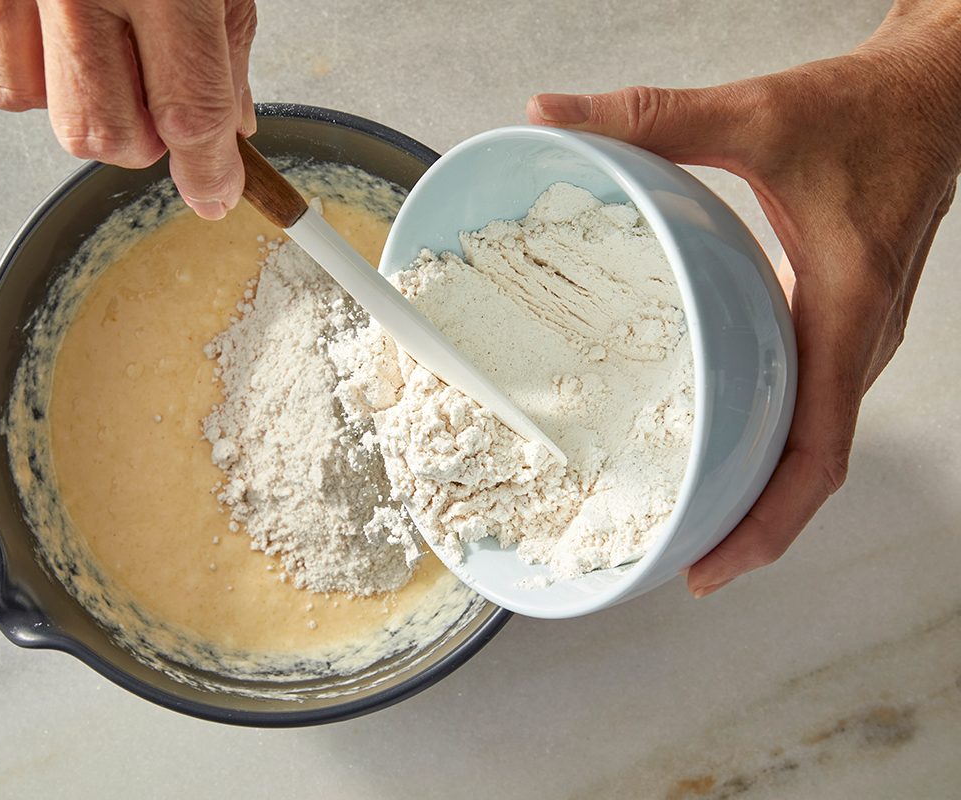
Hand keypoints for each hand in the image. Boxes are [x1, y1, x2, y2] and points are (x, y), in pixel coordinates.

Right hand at [0, 0, 257, 218]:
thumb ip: (225, 49)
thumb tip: (228, 134)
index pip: (189, 115)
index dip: (209, 171)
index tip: (216, 196)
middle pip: (99, 132)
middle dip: (136, 138)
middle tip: (151, 98)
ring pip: (19, 100)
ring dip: (61, 93)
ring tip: (86, 42)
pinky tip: (28, 14)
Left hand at [527, 0, 960, 596]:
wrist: (940, 94)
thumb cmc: (868, 111)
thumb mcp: (756, 114)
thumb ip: (651, 116)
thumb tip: (553, 114)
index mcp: (845, 311)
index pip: (818, 451)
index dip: (767, 522)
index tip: (711, 567)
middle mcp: (857, 340)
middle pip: (811, 467)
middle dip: (751, 526)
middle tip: (679, 562)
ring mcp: (854, 337)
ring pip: (811, 442)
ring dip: (759, 491)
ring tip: (691, 522)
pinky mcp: (840, 323)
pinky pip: (808, 404)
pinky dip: (767, 440)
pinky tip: (719, 442)